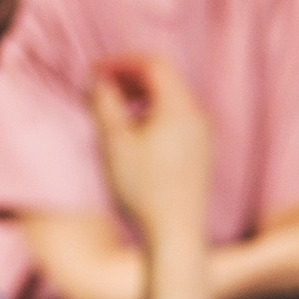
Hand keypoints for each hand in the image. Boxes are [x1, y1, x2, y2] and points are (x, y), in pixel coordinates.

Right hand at [88, 56, 210, 245]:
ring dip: (141, 96)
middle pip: (164, 79)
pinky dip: (153, 113)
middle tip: (101, 87)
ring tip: (113, 109)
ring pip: (170, 99)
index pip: (153, 64)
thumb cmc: (144, 190)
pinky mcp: (200, 152)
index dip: (122, 63)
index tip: (96, 73)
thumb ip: (105, 104)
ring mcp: (202, 135)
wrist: (176, 235)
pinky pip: (177, 118)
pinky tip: (134, 133)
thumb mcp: (115, 143)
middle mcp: (197, 116)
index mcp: (179, 108)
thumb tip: (99, 80)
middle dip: (130, 77)